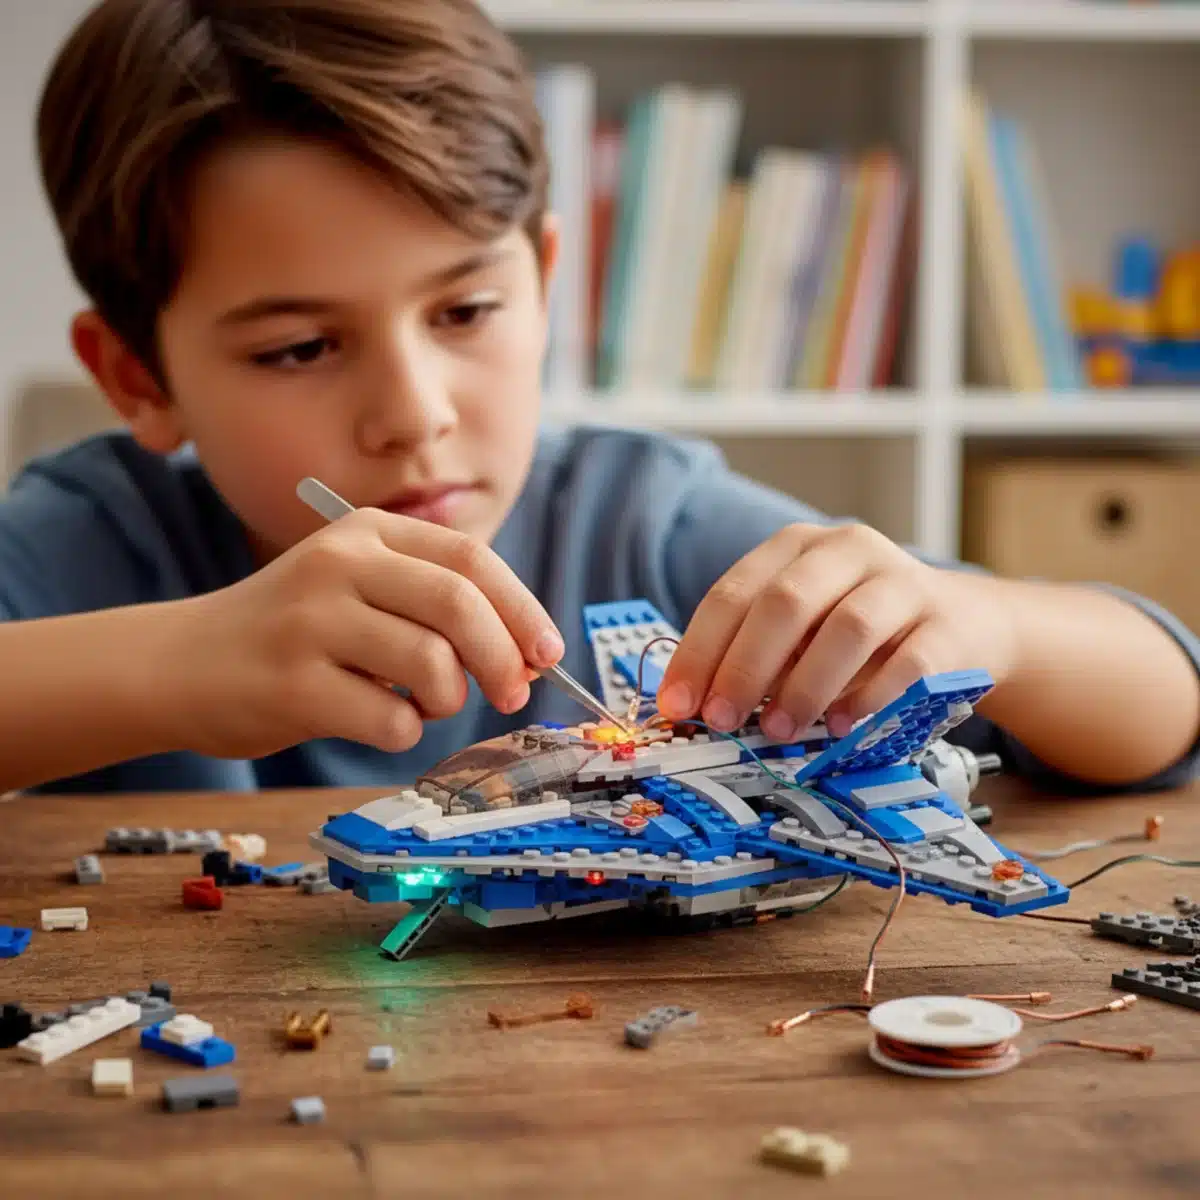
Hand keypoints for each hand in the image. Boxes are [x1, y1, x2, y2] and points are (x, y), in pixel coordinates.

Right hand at [164, 507, 562, 757]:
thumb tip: (526, 655)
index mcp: (366, 533)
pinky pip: (391, 719)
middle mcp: (339, 564)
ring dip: (449, 700)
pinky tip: (376, 720)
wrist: (181, 663)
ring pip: (432, 664)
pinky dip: (404, 732)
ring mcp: (311, 622)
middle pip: (461, 606)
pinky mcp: (292, 685)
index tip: (548, 652)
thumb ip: (434, 607)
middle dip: (505, 659)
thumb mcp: (358, 589)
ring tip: (422, 704)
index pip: (471, 559)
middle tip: (515, 693)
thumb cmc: (293, 633)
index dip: (522, 608)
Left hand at [656, 523, 1016, 741]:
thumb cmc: (862, 632)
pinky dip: (870, 698)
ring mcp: (903, 582)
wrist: (966, 625)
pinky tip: (843, 726)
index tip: (678, 704)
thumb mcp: (803, 629)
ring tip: (779, 729)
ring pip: (847, 627)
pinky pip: (907, 663)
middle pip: (786, 602)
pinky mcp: (947, 624)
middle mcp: (849, 551)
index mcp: (797, 547)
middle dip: (745, 666)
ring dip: (804, 686)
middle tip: (722, 719)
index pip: (734, 593)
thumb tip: (697, 704)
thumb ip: (756, 655)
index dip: (700, 651)